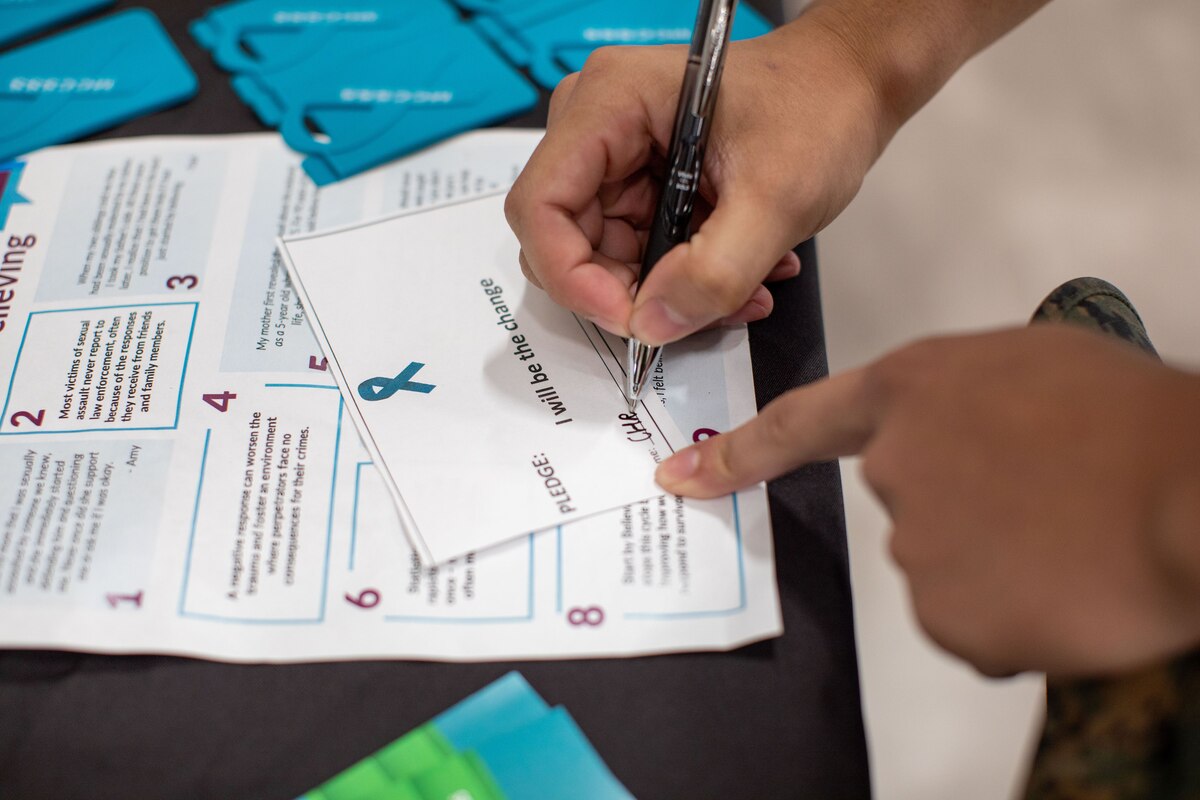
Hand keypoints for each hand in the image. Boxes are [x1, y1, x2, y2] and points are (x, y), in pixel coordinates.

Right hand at [505, 15, 888, 342]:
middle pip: (565, 239)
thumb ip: (713, 274)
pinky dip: (681, 276)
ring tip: (738, 291)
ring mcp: (616, 154)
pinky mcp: (639, 180)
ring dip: (665, 290)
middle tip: (693, 314)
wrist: (850, 87)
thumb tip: (651, 325)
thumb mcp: (776, 200)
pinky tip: (737, 274)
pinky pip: (635, 250)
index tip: (631, 319)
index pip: (542, 207)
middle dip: (627, 292)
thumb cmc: (818, 108)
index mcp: (610, 101)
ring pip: (602, 255)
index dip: (573, 277)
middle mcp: (596, 124)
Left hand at [656, 325, 1199, 675]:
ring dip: (998, 563)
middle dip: (965, 507)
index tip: (682, 477)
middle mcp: (896, 466)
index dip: (738, 455)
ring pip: (946, 568)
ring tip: (1069, 533)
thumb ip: (965, 400)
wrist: (1190, 493)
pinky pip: (973, 624)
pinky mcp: (946, 616)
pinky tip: (1063, 584)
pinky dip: (1015, 616)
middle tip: (1044, 498)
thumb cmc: (1130, 421)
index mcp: (912, 392)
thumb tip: (962, 442)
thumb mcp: (1033, 368)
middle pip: (908, 503)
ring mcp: (916, 545)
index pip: (800, 425)